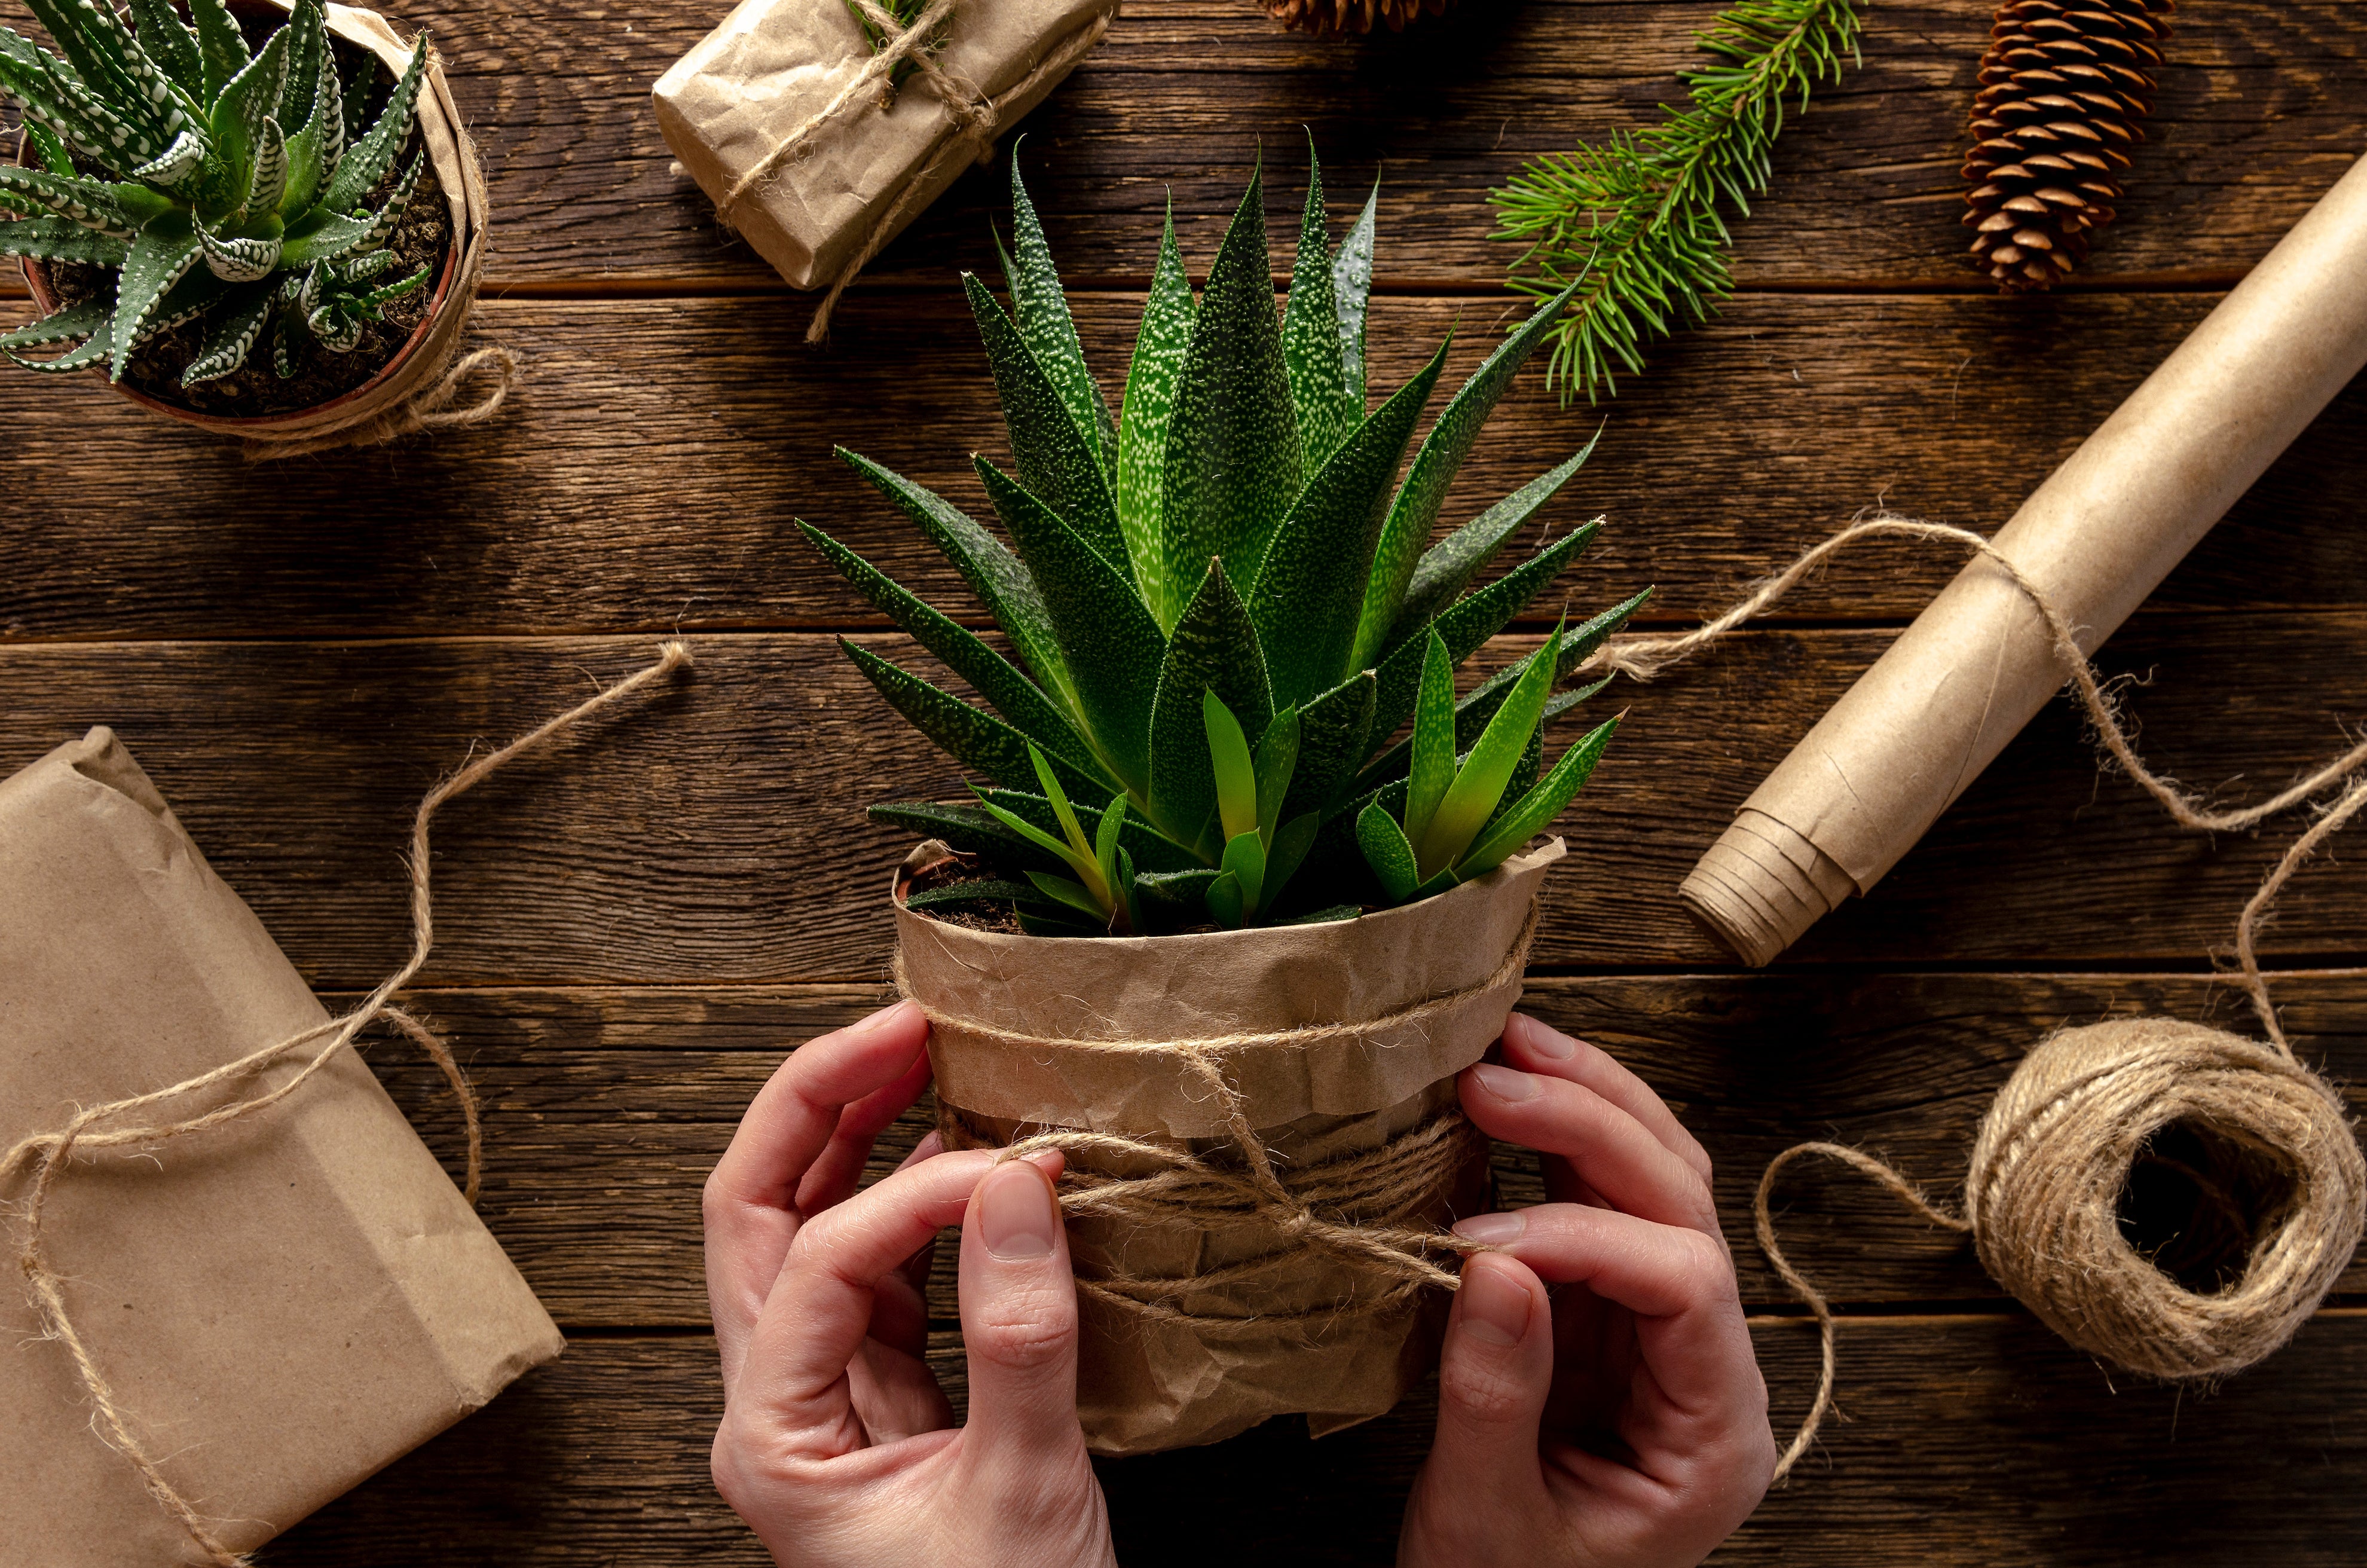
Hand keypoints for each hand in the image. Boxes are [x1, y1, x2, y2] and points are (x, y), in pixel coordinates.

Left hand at [704, 1000, 1115, 1567]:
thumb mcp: (1022, 1493)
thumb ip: (1019, 1340)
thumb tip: (1016, 1186)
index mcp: (773, 1437)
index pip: (816, 1263)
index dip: (908, 1192)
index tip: (1009, 1166)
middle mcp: (779, 1404)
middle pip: (756, 1215)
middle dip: (819, 1105)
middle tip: (902, 1023)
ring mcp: (829, 1395)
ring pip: (808, 1230)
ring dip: (858, 1132)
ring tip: (924, 1052)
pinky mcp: (890, 1394)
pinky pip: (881, 1269)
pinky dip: (916, 1197)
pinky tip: (963, 1152)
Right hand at [1398, 1013, 1773, 1567]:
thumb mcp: (1490, 1525)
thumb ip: (1496, 1402)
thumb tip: (1492, 1265)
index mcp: (1716, 1439)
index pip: (1686, 1287)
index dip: (1585, 1241)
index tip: (1478, 1249)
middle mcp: (1707, 1369)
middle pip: (1682, 1208)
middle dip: (1591, 1128)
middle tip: (1491, 1079)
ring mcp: (1658, 1333)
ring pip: (1655, 1183)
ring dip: (1584, 1103)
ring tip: (1506, 1047)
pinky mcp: (1600, 1314)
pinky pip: (1596, 1205)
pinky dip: (1551, 1145)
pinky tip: (1504, 1101)